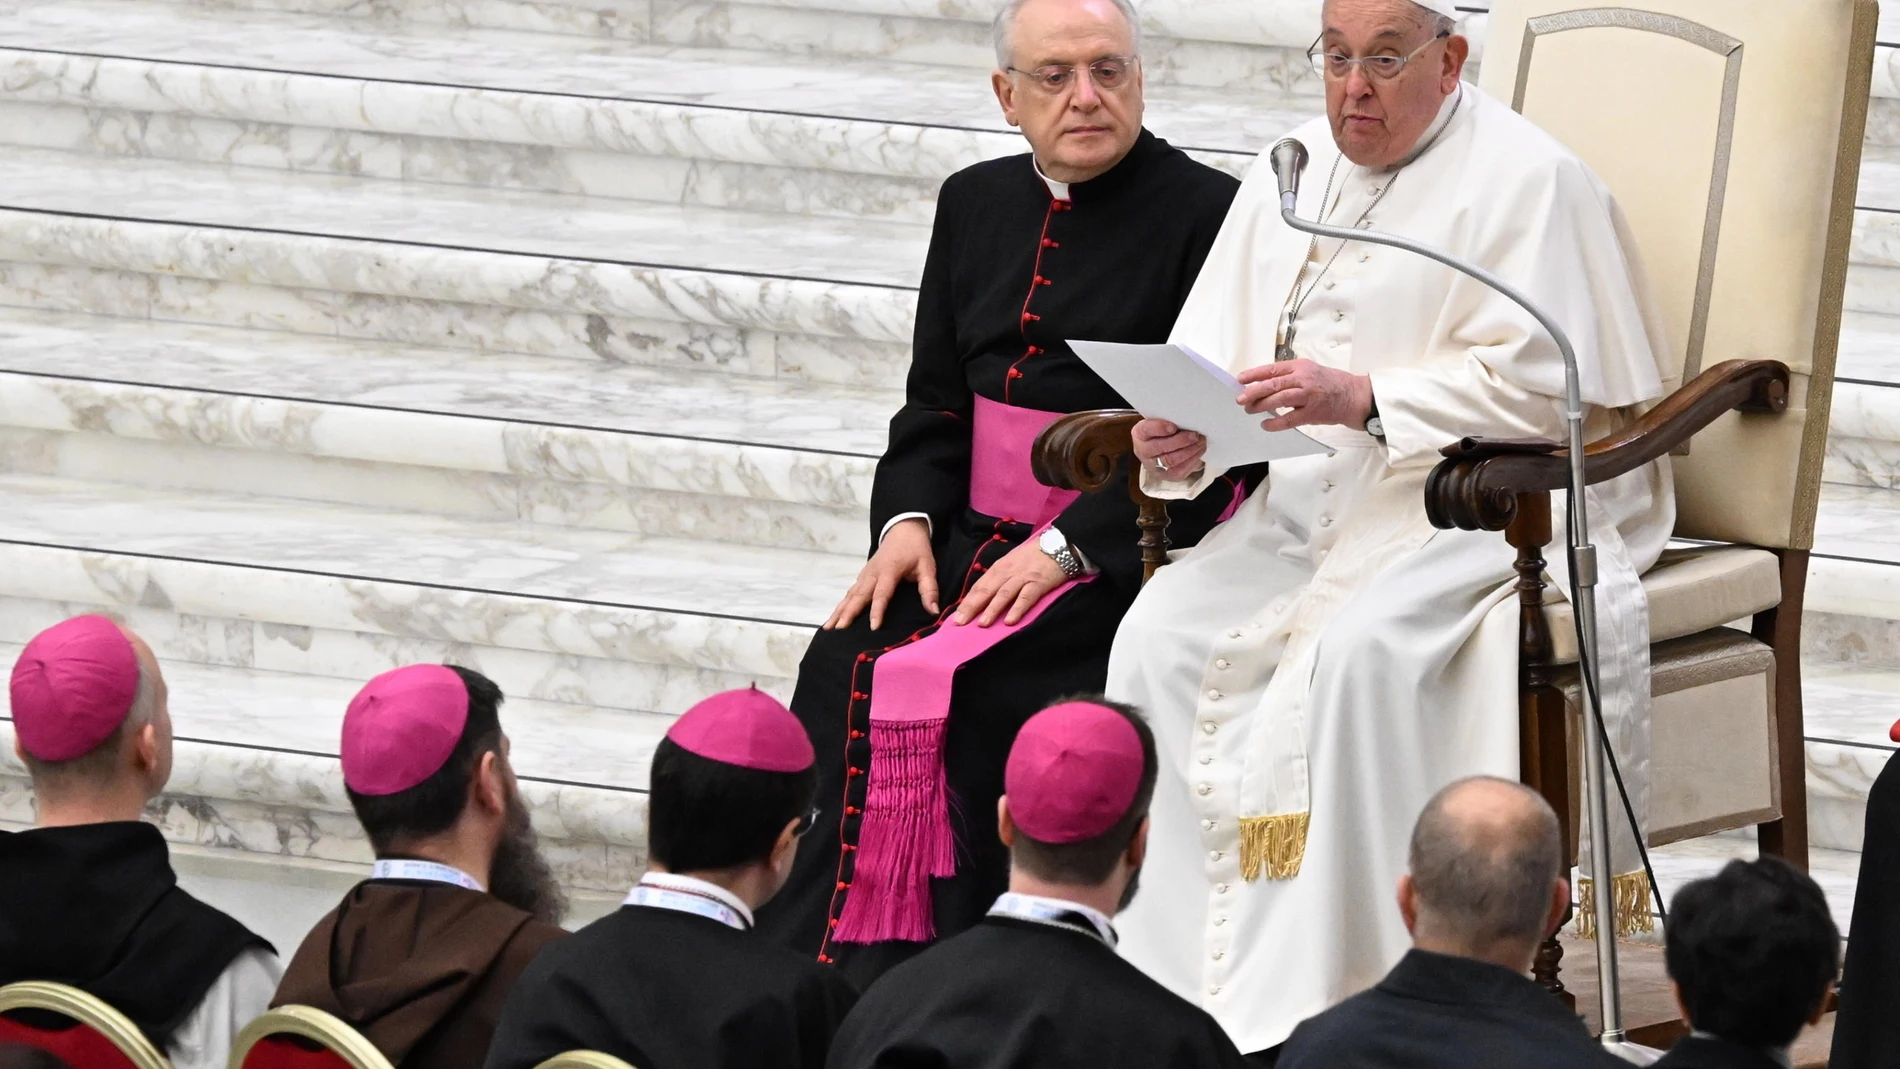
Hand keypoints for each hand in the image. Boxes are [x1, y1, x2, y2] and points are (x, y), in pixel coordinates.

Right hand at [826, 519, 937, 630]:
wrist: (903, 529)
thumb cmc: (916, 549)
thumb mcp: (927, 566)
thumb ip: (929, 589)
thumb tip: (933, 611)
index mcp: (889, 570)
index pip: (882, 593)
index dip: (878, 610)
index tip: (873, 627)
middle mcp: (873, 573)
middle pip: (858, 595)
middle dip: (848, 613)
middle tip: (839, 629)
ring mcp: (865, 574)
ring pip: (850, 595)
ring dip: (839, 610)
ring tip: (829, 627)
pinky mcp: (863, 576)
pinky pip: (850, 592)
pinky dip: (842, 605)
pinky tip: (835, 616)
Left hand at [953, 539, 1068, 627]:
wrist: (1059, 545)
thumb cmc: (1033, 557)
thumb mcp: (1012, 563)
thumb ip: (999, 578)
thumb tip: (983, 598)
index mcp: (999, 568)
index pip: (979, 586)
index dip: (967, 602)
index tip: (955, 617)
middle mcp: (1007, 572)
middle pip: (986, 590)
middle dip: (972, 607)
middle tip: (960, 623)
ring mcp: (1022, 577)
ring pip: (1004, 594)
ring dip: (992, 609)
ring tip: (982, 624)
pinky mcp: (1038, 583)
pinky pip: (1026, 597)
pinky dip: (1017, 609)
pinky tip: (1010, 621)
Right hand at [1132, 418, 1206, 481]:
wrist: (1165, 445)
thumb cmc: (1165, 430)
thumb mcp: (1163, 420)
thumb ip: (1170, 419)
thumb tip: (1187, 418)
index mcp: (1140, 434)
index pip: (1146, 430)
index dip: (1159, 428)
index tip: (1173, 426)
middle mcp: (1143, 451)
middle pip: (1159, 447)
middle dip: (1179, 441)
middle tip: (1194, 435)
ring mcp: (1154, 466)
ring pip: (1170, 461)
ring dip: (1189, 451)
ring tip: (1200, 442)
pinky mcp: (1167, 476)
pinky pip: (1179, 471)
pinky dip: (1192, 461)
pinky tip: (1199, 451)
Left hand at [1236, 359, 1372, 431]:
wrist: (1353, 395)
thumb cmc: (1329, 383)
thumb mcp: (1309, 371)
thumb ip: (1289, 375)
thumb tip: (1263, 383)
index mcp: (1300, 366)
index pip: (1272, 369)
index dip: (1254, 374)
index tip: (1240, 380)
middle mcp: (1303, 379)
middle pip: (1273, 384)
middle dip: (1254, 391)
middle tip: (1240, 399)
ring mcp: (1308, 396)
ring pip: (1280, 399)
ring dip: (1262, 405)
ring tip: (1249, 410)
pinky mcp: (1312, 413)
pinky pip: (1290, 419)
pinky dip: (1276, 422)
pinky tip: (1265, 424)